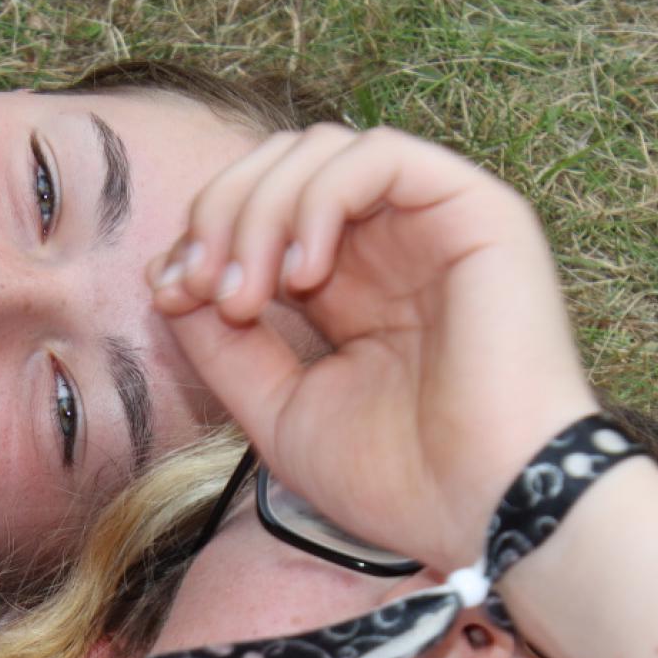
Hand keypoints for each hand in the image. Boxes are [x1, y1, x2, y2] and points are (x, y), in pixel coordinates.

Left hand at [148, 126, 597, 572]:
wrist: (489, 509)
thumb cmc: (400, 478)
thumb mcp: (280, 410)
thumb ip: (224, 345)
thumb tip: (170, 280)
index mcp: (351, 289)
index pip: (261, 215)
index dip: (203, 237)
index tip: (169, 293)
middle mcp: (391, 245)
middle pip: (282, 167)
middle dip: (221, 214)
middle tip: (201, 287)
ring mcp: (433, 223)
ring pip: (322, 149)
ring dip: (260, 207)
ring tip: (250, 291)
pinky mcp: (477, 210)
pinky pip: (379, 154)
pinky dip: (320, 197)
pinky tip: (304, 272)